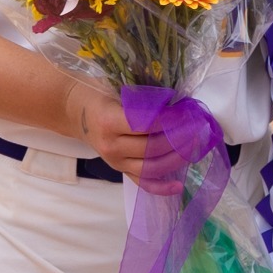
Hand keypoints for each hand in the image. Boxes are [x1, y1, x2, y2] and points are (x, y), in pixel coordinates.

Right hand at [64, 81, 183, 195]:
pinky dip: (160, 187)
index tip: (188, 112)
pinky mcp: (119, 170)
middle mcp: (111, 145)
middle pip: (151, 148)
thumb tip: (177, 98)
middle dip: (179, 139)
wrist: (74, 110)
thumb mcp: (115, 85)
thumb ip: (142, 94)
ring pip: (150, 167)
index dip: (170, 120)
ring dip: (176, 159)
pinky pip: (141, 182)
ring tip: (195, 146)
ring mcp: (115, 161)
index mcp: (108, 121)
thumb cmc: (99, 92)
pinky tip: (178, 185)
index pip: (145, 124)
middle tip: (198, 127)